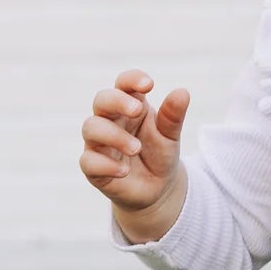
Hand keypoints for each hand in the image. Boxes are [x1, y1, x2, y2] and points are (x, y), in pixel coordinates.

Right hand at [79, 70, 189, 212]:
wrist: (157, 190)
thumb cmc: (159, 155)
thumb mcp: (170, 136)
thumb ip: (173, 116)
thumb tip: (182, 92)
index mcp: (130, 106)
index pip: (123, 84)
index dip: (131, 79)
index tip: (149, 85)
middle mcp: (111, 120)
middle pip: (101, 100)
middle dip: (117, 101)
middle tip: (137, 110)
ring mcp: (99, 143)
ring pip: (91, 128)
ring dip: (114, 135)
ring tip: (136, 148)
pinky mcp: (93, 168)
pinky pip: (88, 161)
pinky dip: (105, 165)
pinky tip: (124, 171)